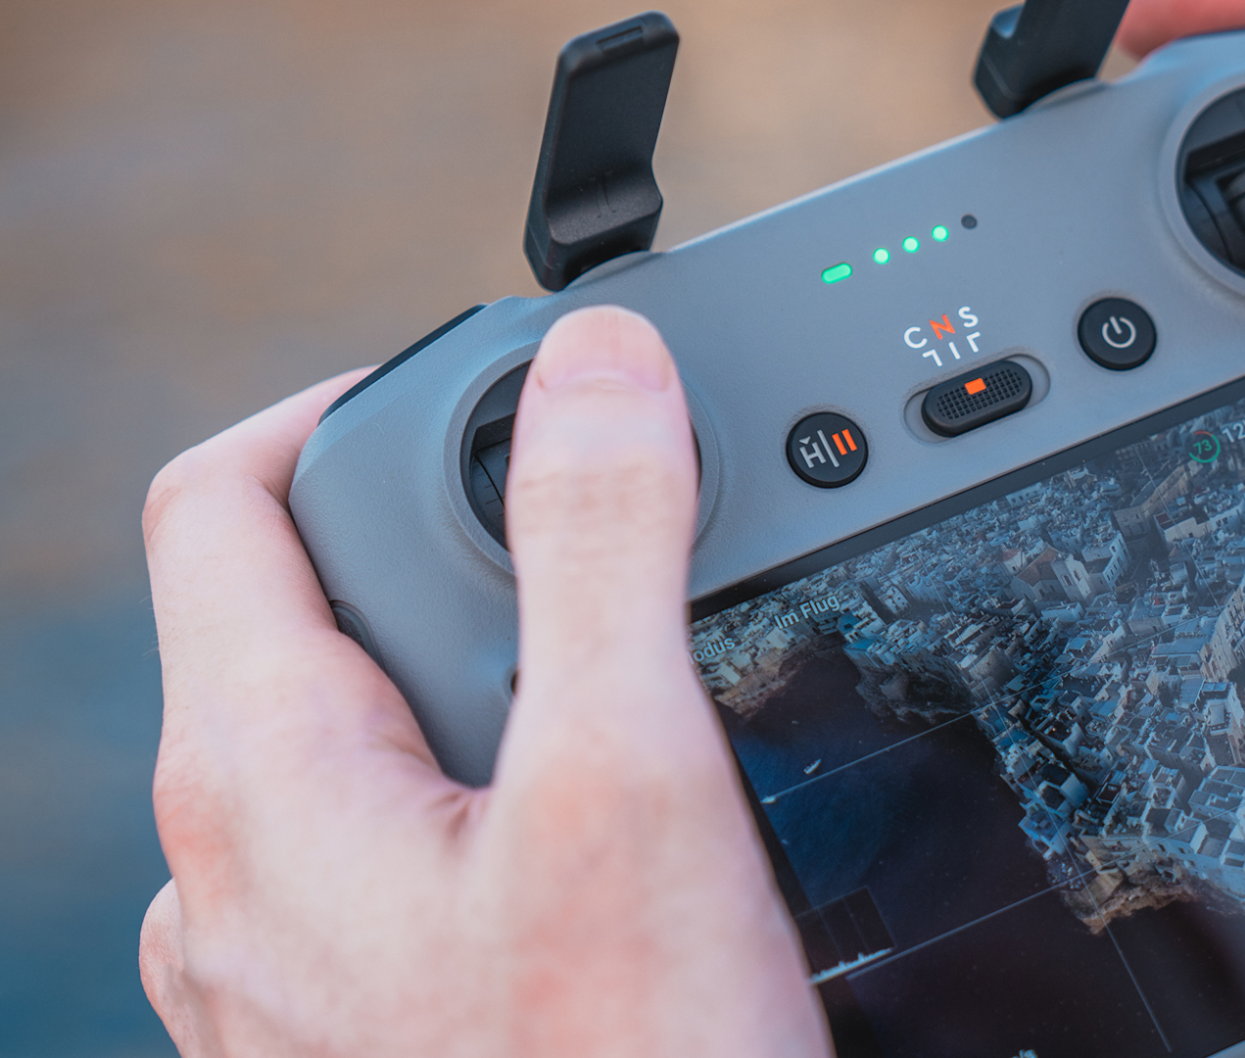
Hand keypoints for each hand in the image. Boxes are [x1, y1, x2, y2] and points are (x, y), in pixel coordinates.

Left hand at [138, 307, 830, 1055]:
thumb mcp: (626, 777)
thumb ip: (601, 548)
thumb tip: (594, 368)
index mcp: (258, 773)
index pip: (226, 497)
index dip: (343, 401)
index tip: (470, 397)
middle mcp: (227, 868)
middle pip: (284, 613)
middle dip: (428, 542)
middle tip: (580, 544)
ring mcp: (271, 962)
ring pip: (335, 740)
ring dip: (453, 675)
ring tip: (599, 692)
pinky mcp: (342, 1023)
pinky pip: (368, 849)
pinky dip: (461, 789)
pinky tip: (574, 845)